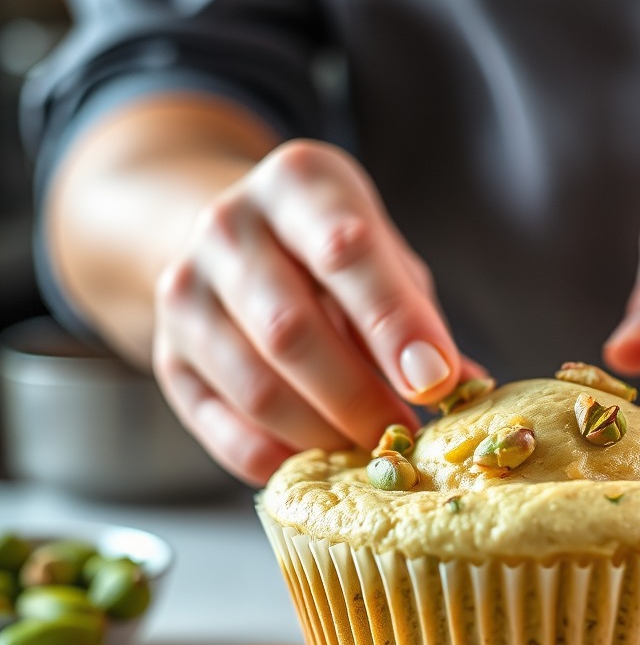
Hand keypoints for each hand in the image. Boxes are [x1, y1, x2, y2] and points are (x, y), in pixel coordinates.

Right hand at [153, 139, 468, 483]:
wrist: (233, 237)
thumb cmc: (331, 251)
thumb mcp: (384, 256)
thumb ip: (418, 316)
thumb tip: (467, 389)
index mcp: (298, 183)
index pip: (346, 252)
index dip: (395, 325)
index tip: (436, 381)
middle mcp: (229, 227)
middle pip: (292, 331)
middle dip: (360, 398)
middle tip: (405, 433)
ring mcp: (185, 291)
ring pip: (256, 388)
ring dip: (324, 434)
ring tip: (370, 448)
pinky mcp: (166, 354)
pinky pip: (219, 426)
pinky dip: (278, 458)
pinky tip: (319, 461)